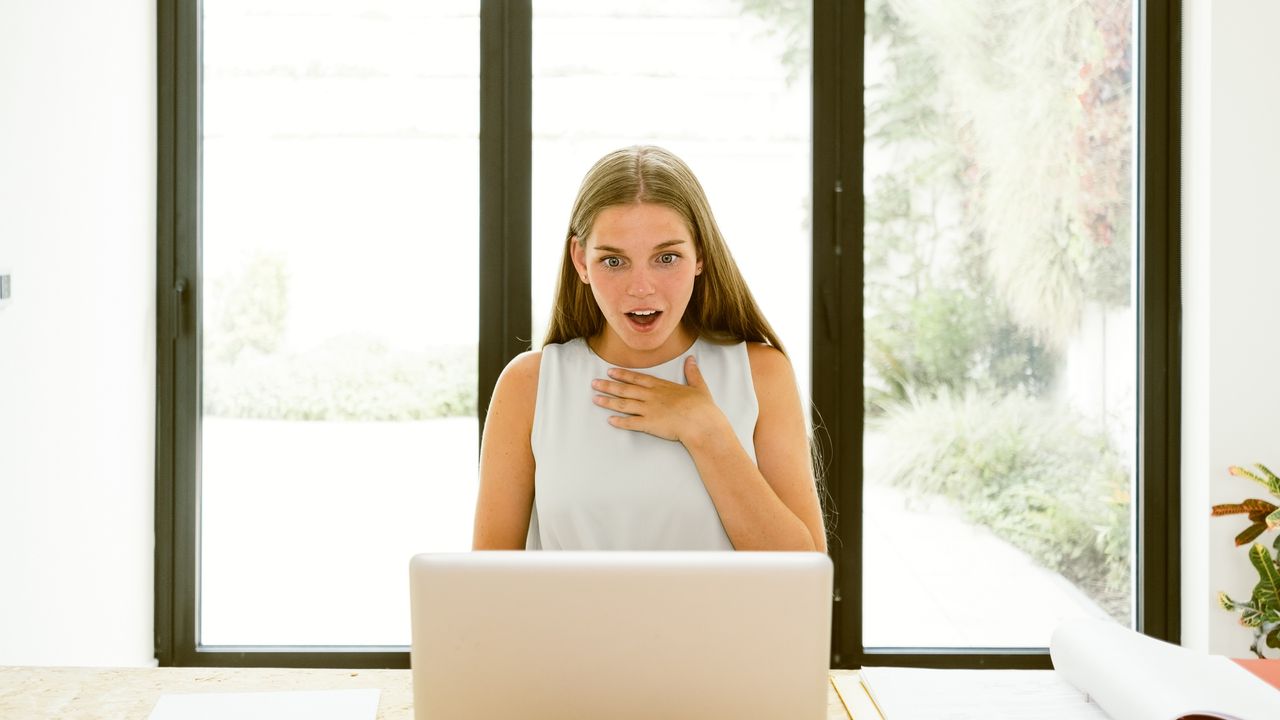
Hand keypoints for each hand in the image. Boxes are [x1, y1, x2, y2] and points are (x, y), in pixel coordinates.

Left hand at [590, 355, 723, 443]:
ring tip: (595, 399)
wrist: (701, 422)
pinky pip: (630, 423)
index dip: (622, 374)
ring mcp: (648, 410)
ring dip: (608, 402)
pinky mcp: (649, 424)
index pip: (637, 378)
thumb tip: (692, 359)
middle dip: (608, 386)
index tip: (610, 371)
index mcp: (661, 386)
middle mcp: (651, 396)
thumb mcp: (698, 386)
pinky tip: (610, 421)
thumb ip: (693, 372)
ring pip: (624, 404)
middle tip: (594, 383)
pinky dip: (619, 422)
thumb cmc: (701, 406)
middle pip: (625, 389)